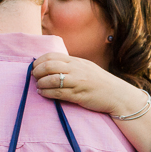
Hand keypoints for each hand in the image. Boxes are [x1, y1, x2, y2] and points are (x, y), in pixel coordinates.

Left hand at [32, 52, 147, 116]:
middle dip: (37, 71)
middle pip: (49, 66)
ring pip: (52, 79)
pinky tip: (43, 93)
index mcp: (77, 61)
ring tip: (38, 86)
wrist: (117, 95)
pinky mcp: (79, 95)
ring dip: (40, 83)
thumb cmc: (100, 83)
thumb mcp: (86, 68)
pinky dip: (47, 93)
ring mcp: (78, 82)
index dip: (39, 61)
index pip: (52, 56)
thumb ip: (71, 66)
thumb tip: (52, 66)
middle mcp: (76, 69)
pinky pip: (58, 93)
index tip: (34, 68)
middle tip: (33, 77)